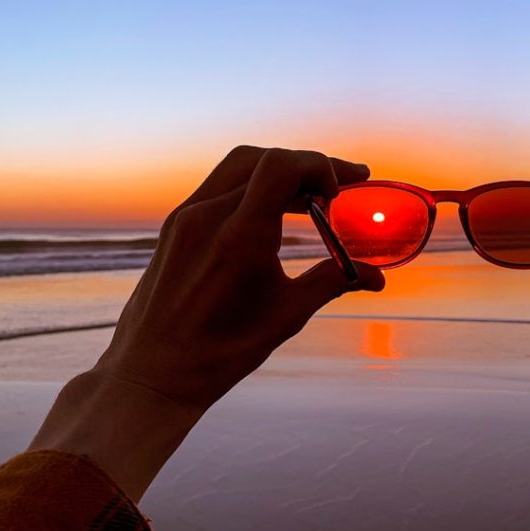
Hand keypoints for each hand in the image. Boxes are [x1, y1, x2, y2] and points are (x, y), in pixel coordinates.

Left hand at [30, 146, 383, 499]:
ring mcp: (186, 217)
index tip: (342, 190)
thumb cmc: (221, 352)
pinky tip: (272, 211)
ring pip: (240, 166)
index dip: (320, 166)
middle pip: (264, 158)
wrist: (152, 372)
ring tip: (310, 197)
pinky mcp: (175, 225)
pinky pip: (219, 186)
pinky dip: (252, 186)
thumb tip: (376, 276)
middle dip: (306, 166)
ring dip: (279, 172)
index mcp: (240, 237)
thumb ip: (332, 282)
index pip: (282, 166)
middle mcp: (208, 217)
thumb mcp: (286, 316)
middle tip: (338, 186)